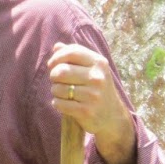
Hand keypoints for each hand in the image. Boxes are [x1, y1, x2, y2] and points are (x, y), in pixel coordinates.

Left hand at [48, 42, 136, 163]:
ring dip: (55, 91)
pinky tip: (64, 104)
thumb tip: (57, 47)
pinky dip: (57, 103)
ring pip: (58, 89)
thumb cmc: (96, 88)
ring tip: (63, 93)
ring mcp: (93, 95)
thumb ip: (75, 56)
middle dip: (53, 76)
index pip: (72, 52)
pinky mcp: (86, 111)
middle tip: (57, 81)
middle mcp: (98, 78)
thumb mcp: (91, 69)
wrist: (112, 116)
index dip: (57, 57)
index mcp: (99, 63)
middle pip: (61, 71)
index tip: (52, 64)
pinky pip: (60, 104)